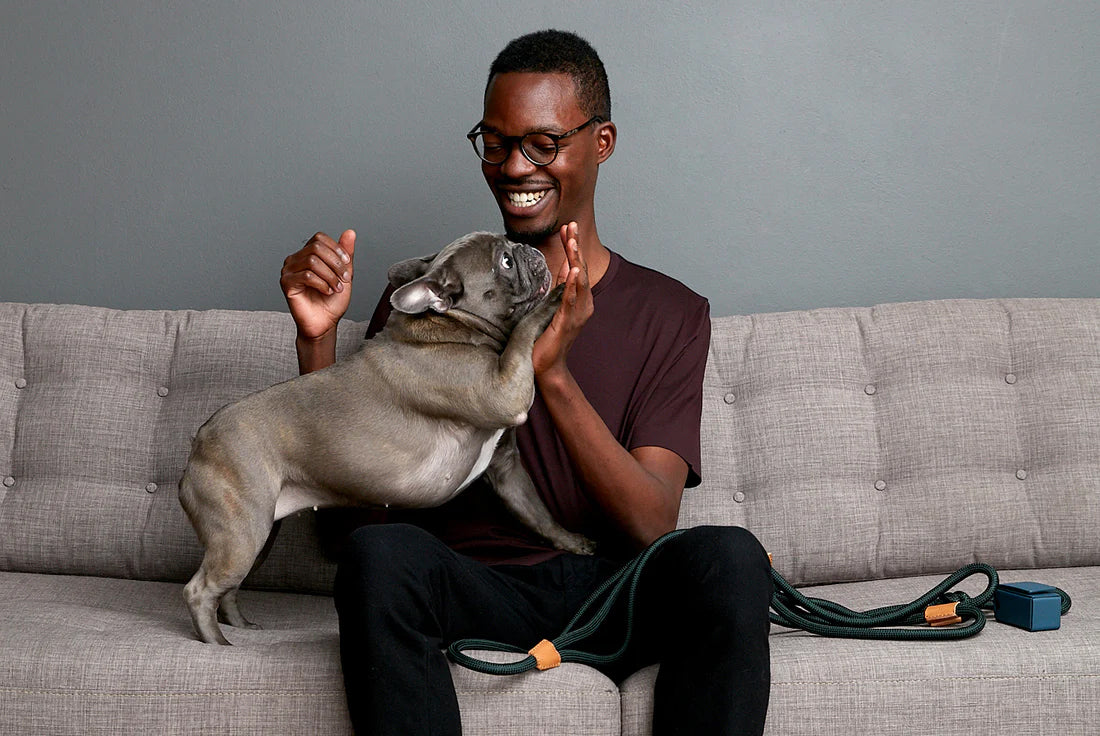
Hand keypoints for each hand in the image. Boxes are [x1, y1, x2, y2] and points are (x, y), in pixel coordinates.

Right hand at [280, 230, 355, 340]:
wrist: (325, 323)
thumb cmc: (332, 300)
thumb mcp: (344, 274)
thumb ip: (346, 253)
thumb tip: (350, 231)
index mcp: (307, 254)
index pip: (319, 238)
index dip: (336, 249)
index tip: (348, 265)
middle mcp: (295, 259)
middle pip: (316, 248)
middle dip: (335, 263)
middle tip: (344, 279)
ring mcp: (288, 270)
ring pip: (312, 261)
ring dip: (330, 276)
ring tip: (336, 288)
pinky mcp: (286, 283)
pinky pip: (306, 275)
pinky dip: (322, 284)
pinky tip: (327, 292)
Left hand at [532, 222, 592, 376]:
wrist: (547, 366)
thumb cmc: (547, 339)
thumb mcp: (550, 307)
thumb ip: (556, 290)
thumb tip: (554, 270)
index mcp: (578, 300)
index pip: (576, 267)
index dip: (573, 247)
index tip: (567, 227)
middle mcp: (583, 304)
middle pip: (580, 269)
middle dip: (576, 246)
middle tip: (572, 225)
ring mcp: (577, 313)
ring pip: (578, 280)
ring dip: (575, 259)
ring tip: (573, 241)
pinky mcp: (567, 322)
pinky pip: (571, 299)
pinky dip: (572, 284)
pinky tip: (573, 270)